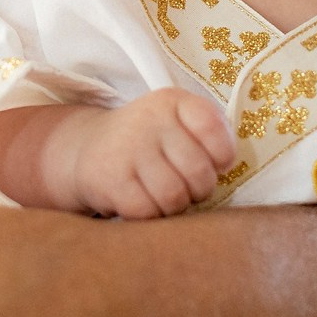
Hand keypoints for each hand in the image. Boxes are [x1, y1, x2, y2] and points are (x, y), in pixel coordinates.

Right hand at [50, 89, 233, 217]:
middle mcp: (150, 119)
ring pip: (175, 197)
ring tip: (166, 195)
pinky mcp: (111, 179)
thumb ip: (209, 135)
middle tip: (187, 186)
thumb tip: (227, 167)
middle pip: (198, 172)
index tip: (213, 162)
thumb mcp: (177, 122)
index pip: (213, 128)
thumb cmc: (149, 141)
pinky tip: (144, 202)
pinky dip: (152, 215)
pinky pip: (148, 212)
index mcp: (173, 101)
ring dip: (176, 206)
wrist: (89, 148)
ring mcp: (128, 148)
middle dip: (199, 189)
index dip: (222, 155)